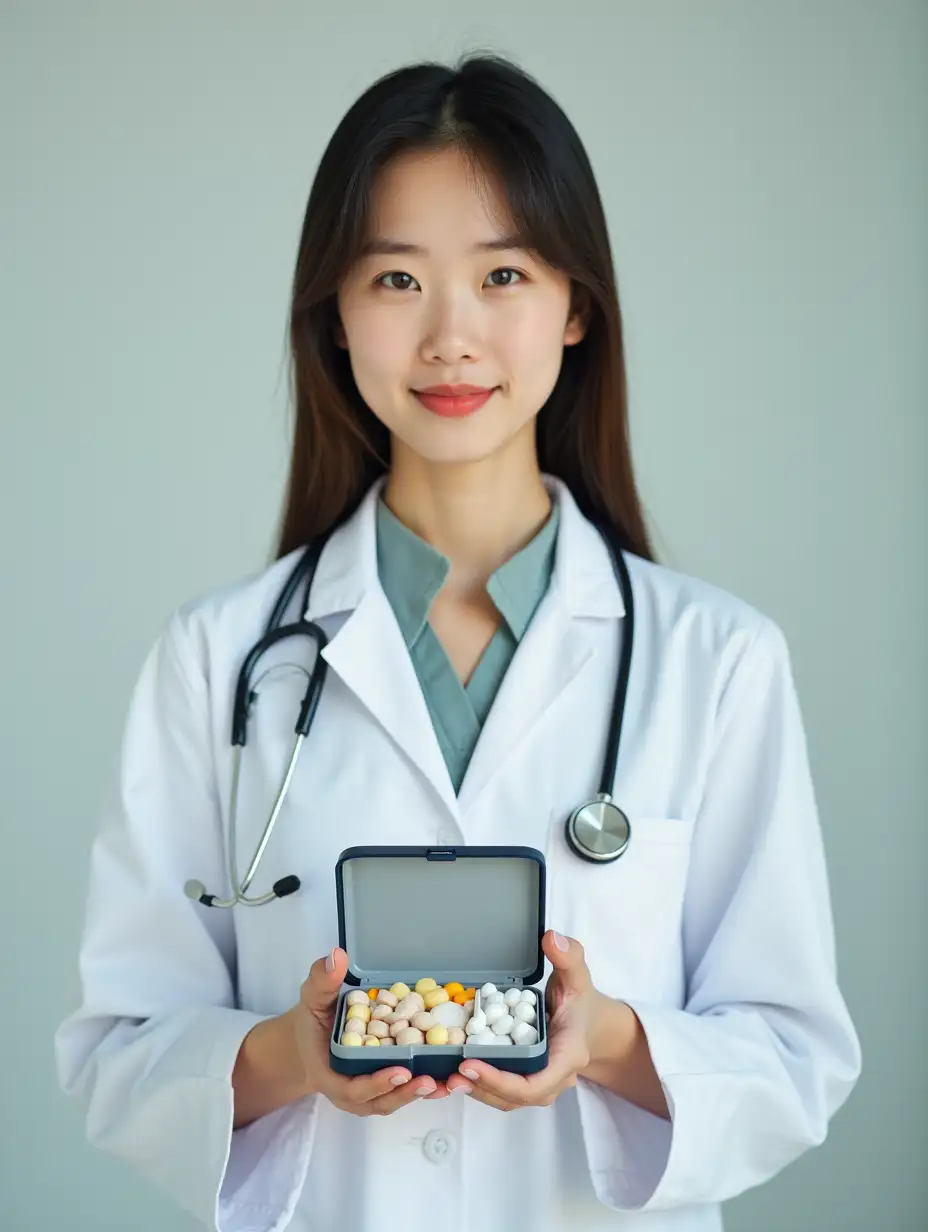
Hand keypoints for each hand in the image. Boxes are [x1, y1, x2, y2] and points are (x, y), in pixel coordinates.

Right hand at [293, 947, 449, 1112]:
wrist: (312, 1039)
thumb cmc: (312, 1022)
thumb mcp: (313, 999)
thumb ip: (323, 981)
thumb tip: (337, 956)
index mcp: (330, 1076)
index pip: (354, 1087)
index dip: (378, 1083)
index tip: (402, 1070)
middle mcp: (349, 1092)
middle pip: (380, 1101)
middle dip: (406, 1093)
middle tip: (431, 1081)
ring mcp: (367, 1094)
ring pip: (394, 1100)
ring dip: (419, 1094)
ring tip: (445, 1083)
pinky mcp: (382, 1088)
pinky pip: (401, 1092)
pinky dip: (422, 1088)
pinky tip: (445, 1077)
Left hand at [446, 930, 596, 1109]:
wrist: (590, 1024)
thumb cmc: (581, 1002)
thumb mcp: (577, 976)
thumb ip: (569, 956)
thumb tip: (552, 938)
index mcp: (569, 1055)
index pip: (537, 1082)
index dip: (502, 1080)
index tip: (470, 1064)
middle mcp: (557, 1078)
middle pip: (518, 1096)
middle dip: (483, 1087)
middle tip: (451, 1073)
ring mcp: (543, 1084)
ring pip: (509, 1099)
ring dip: (478, 1091)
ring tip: (448, 1077)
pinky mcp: (529, 1082)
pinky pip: (505, 1092)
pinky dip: (482, 1086)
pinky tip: (458, 1073)